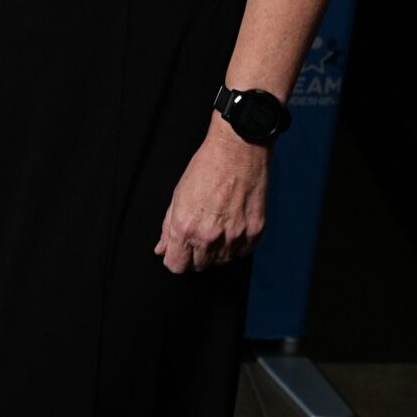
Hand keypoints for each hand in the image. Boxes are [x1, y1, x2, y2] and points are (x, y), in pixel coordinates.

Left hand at [154, 115, 267, 275]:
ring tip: (217, 226)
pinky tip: (233, 226)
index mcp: (185, 227)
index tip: (179, 252)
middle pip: (199, 266)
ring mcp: (234, 235)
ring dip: (217, 251)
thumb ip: (168, 227)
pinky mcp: (255, 231)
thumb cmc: (206, 167)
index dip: (176, 259)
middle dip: (195, 255)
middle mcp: (209, 236)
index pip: (177, 265)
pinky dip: (237, 245)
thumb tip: (161, 249)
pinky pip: (243, 252)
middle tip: (199, 234)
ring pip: (222, 261)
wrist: (238, 150)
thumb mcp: (178, 196)